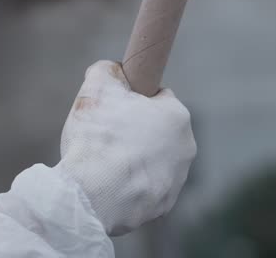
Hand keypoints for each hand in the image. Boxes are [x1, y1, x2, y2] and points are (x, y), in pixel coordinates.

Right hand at [56, 60, 195, 235]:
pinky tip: (110, 184)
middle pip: (158, 130)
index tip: (116, 107)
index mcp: (177, 116)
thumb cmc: (97, 138)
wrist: (90, 196)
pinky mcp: (163, 206)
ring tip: (105, 162)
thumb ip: (108, 70)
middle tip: (107, 134)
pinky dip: (131, 185)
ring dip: (135, 159)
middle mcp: (186, 148)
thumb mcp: (96, 85)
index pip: (158, 97)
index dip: (133, 99)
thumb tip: (112, 70)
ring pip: (154, 160)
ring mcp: (176, 180)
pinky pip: (146, 188)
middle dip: (136, 130)